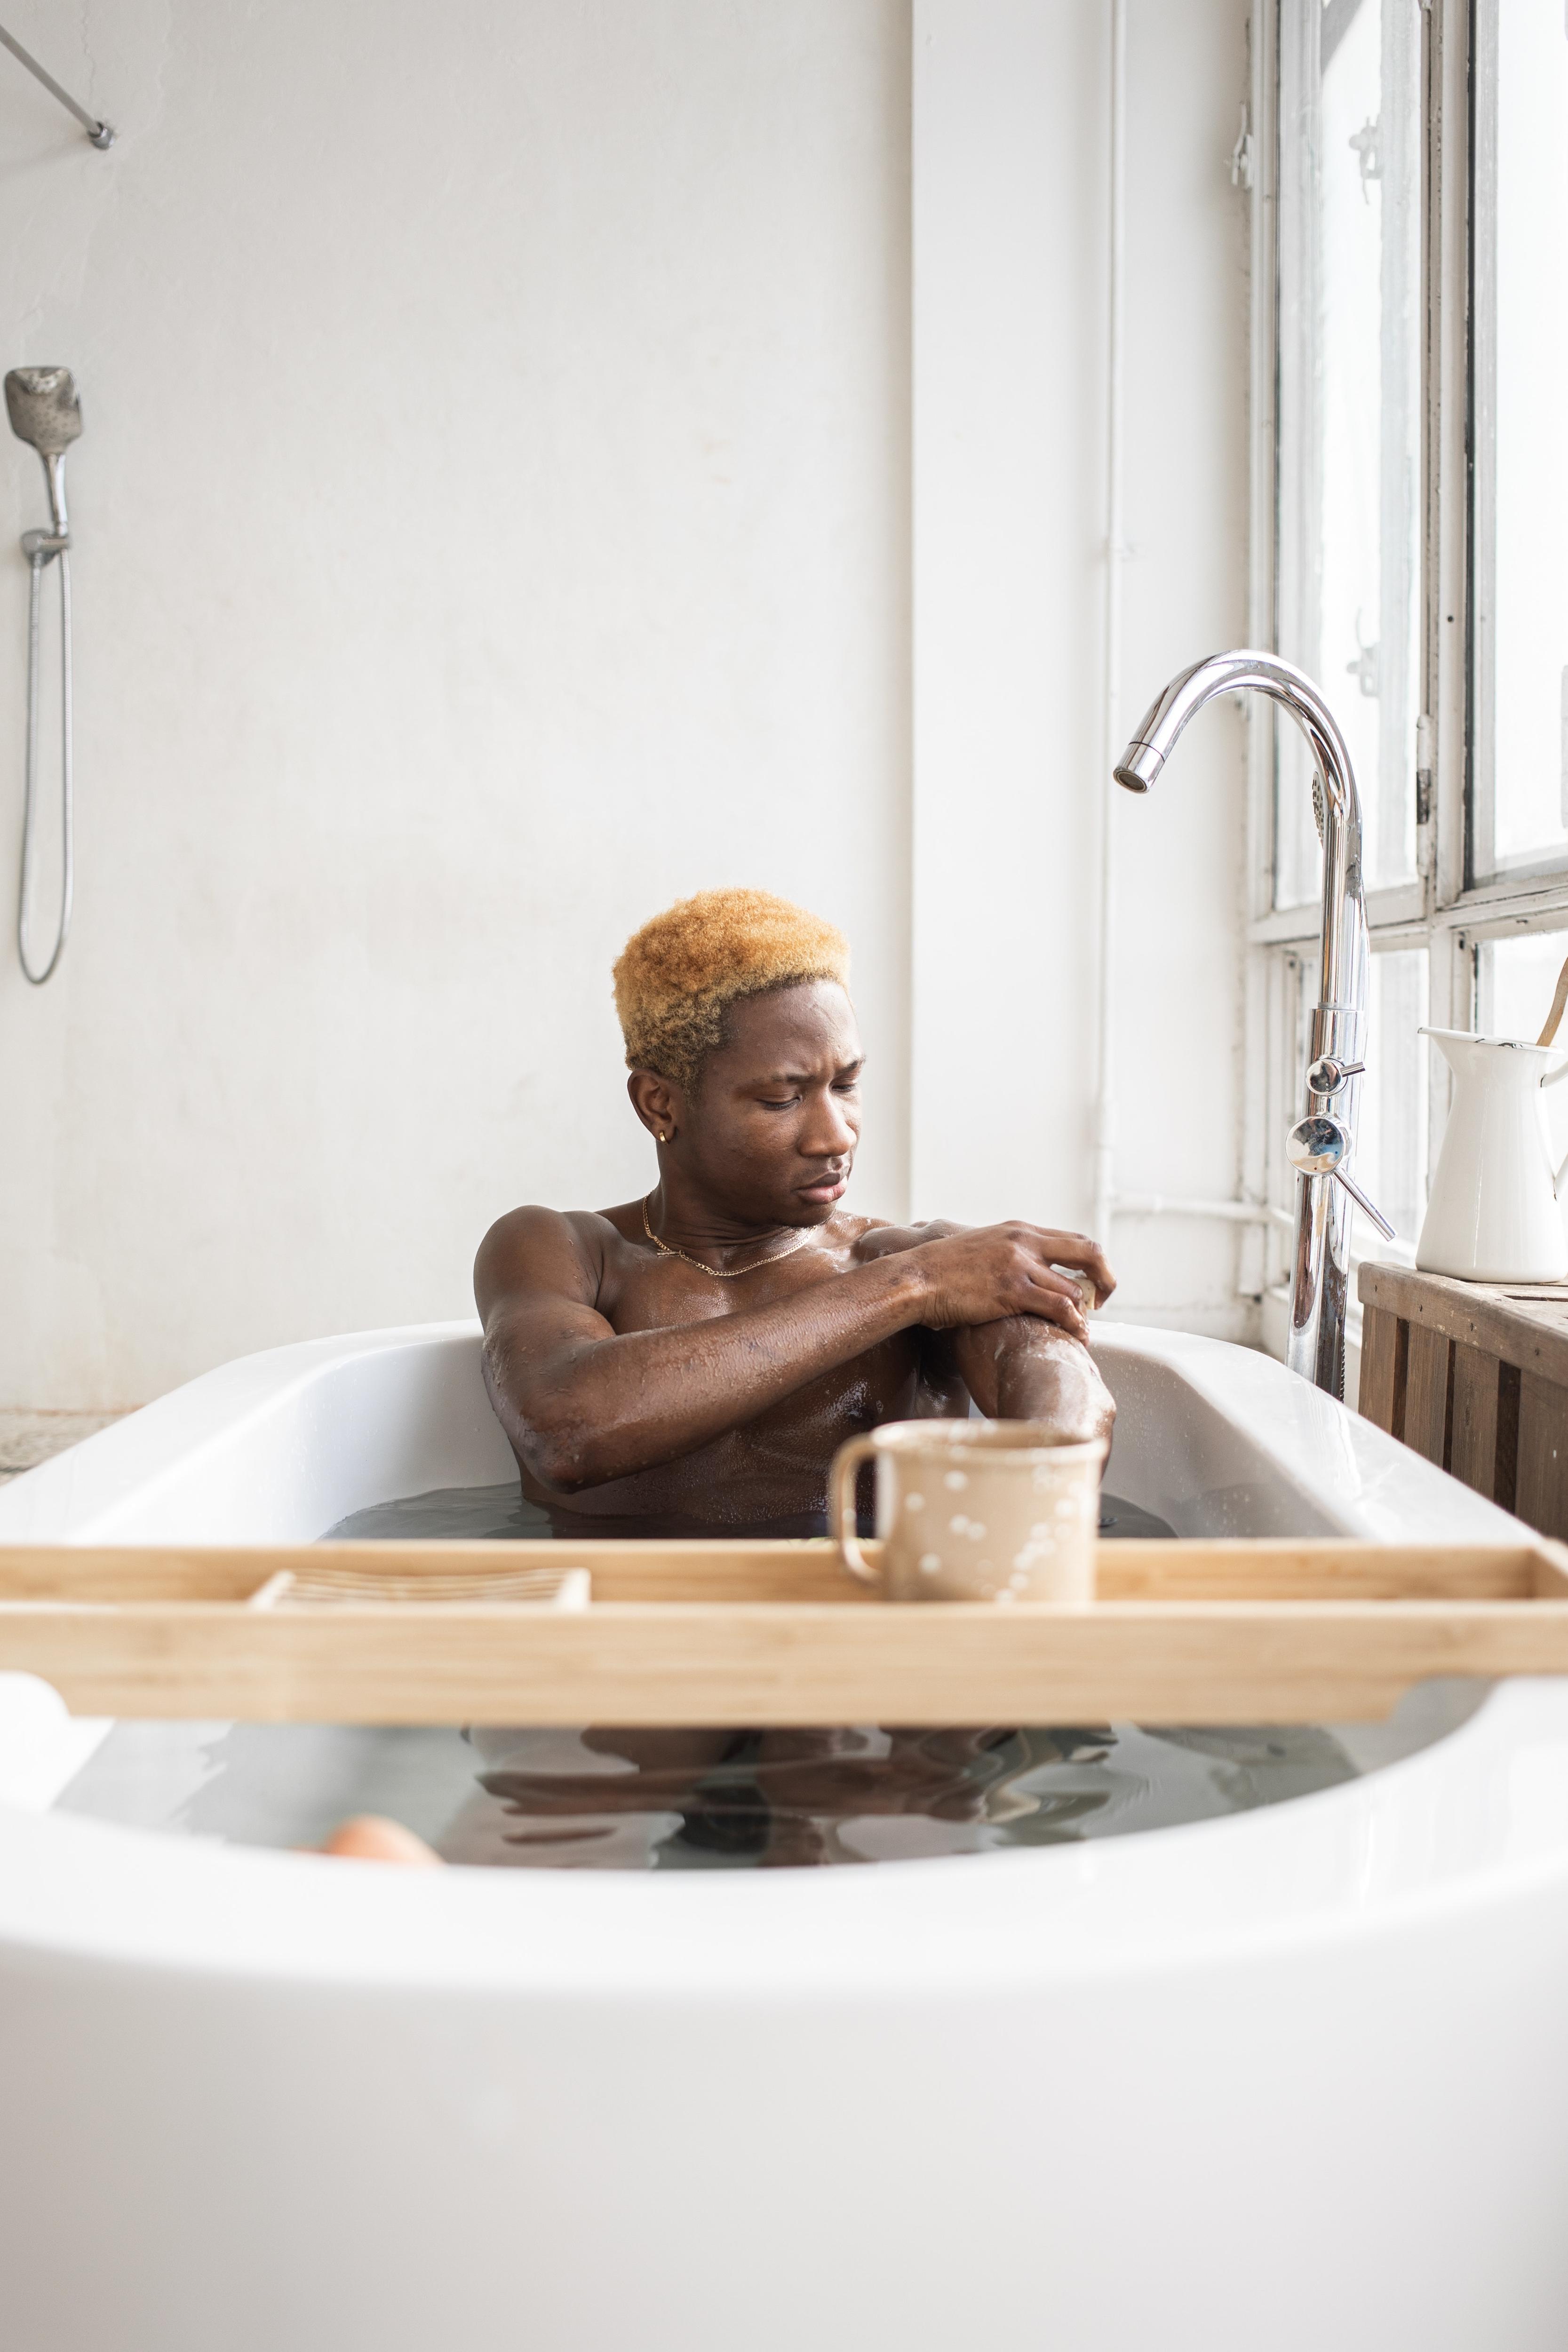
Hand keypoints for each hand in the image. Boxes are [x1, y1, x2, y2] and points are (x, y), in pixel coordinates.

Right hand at [910, 1223, 1115, 1339]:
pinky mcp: (1012, 1290)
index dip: (1092, 1262)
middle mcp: (1024, 1242)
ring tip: (1082, 1331)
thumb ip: (1008, 1255)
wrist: (916, 1277)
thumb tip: (1025, 1274)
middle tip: (1105, 1301)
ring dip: (1083, 1313)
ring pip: (1073, 1289)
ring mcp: (1019, 1265)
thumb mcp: (982, 1249)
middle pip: (1087, 1252)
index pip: (1074, 1239)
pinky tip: (1076, 1335)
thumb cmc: (943, 1271)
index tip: (1092, 1283)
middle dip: (1105, 1278)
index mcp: (1019, 1230)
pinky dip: (1074, 1323)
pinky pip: (1059, 1308)